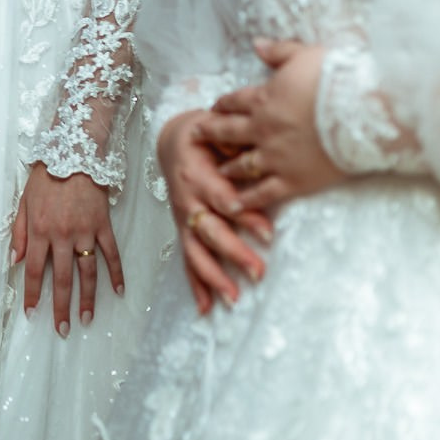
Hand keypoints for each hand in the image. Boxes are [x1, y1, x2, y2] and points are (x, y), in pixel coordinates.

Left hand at [11, 163, 121, 335]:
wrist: (73, 153)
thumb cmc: (45, 177)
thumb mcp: (23, 202)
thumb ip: (19, 233)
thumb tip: (14, 261)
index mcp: (39, 231)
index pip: (34, 271)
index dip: (33, 294)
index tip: (33, 314)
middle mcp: (61, 236)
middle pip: (61, 279)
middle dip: (60, 307)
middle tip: (62, 329)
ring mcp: (84, 232)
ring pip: (87, 272)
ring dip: (88, 298)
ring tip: (87, 319)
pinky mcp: (103, 226)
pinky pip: (111, 254)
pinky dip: (116, 273)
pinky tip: (119, 291)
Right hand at [156, 109, 272, 315]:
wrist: (172, 141)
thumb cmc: (205, 136)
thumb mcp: (219, 132)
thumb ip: (237, 148)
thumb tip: (264, 161)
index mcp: (197, 173)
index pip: (222, 197)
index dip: (243, 215)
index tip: (267, 232)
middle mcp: (187, 199)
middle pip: (209, 230)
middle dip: (234, 253)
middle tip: (259, 272)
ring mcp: (183, 218)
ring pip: (195, 250)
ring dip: (214, 276)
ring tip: (233, 298)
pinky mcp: (183, 230)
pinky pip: (187, 259)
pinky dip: (195, 284)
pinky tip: (206, 307)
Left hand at [203, 39, 344, 210]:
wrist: (361, 113)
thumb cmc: (335, 79)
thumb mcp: (304, 55)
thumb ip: (278, 51)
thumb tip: (257, 43)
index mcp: (263, 99)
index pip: (234, 102)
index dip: (223, 105)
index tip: (213, 109)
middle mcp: (263, 129)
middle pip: (229, 132)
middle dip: (212, 133)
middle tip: (196, 135)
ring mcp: (276, 157)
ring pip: (243, 164)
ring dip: (228, 167)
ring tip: (218, 171)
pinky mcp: (294, 180)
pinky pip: (264, 193)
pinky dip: (248, 199)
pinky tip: (235, 205)